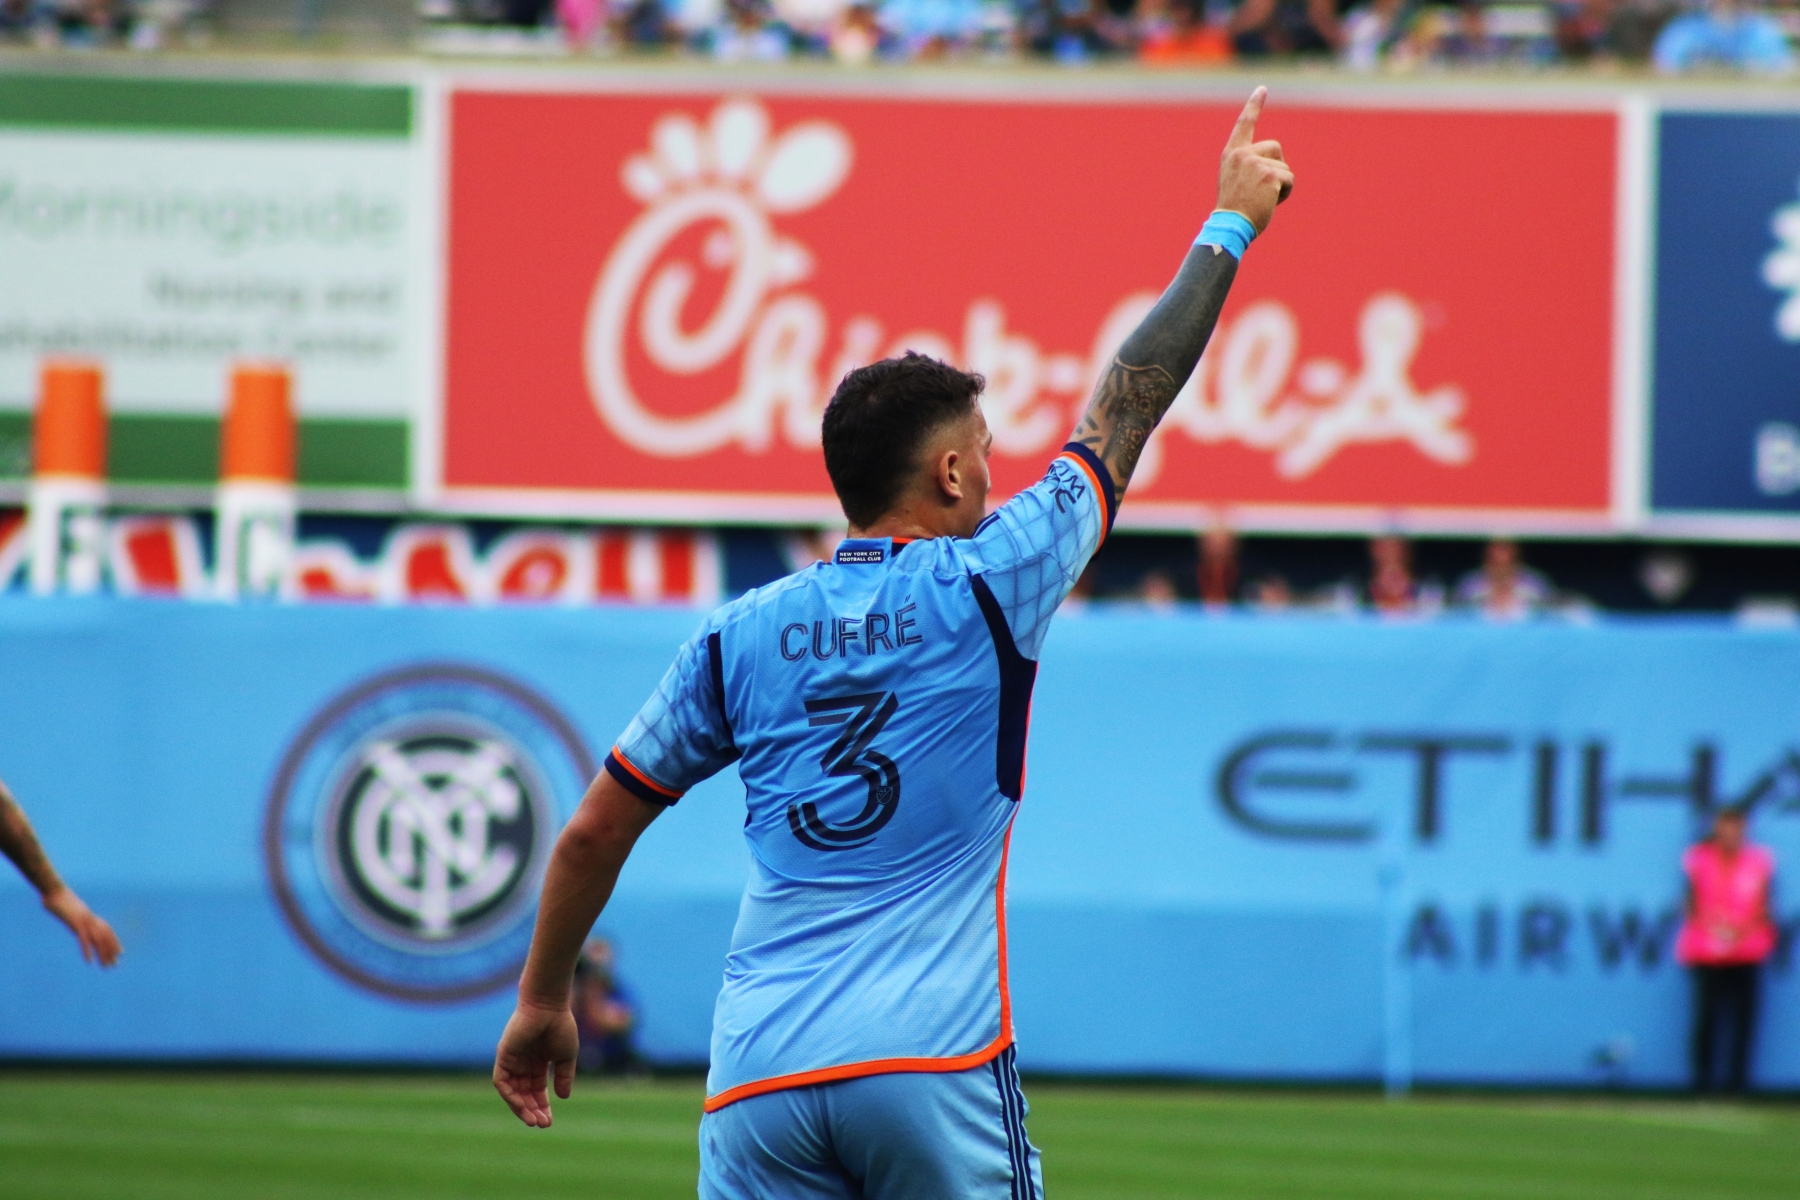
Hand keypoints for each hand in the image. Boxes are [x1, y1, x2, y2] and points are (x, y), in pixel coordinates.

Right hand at [42, 886, 120, 966]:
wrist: (54, 891)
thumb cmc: (59, 899)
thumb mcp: (70, 910)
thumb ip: (75, 917)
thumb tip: (75, 922)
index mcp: (90, 916)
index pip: (106, 930)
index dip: (113, 941)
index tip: (120, 952)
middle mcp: (91, 919)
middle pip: (105, 937)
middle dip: (111, 950)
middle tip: (116, 964)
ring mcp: (85, 920)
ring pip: (98, 939)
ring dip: (103, 953)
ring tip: (106, 966)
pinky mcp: (76, 922)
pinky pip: (84, 939)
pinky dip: (87, 950)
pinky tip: (89, 961)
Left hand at [494, 998, 579, 1127]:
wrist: (548, 1006)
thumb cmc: (560, 1025)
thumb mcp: (566, 1056)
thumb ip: (564, 1076)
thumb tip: (563, 1098)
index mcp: (537, 1064)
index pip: (536, 1091)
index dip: (542, 1106)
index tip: (549, 1121)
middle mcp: (522, 1064)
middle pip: (524, 1094)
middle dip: (532, 1111)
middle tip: (542, 1124)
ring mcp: (512, 1061)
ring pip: (512, 1092)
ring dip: (521, 1108)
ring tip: (532, 1120)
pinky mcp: (503, 1057)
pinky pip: (502, 1082)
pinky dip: (510, 1096)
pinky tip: (521, 1105)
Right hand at [1216, 87, 1293, 235]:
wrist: (1229, 225)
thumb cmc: (1234, 210)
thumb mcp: (1236, 181)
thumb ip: (1250, 167)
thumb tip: (1275, 169)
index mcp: (1232, 154)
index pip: (1244, 124)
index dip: (1254, 105)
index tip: (1262, 89)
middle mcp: (1243, 154)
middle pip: (1275, 148)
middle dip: (1277, 166)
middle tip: (1261, 190)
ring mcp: (1256, 162)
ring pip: (1284, 167)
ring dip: (1280, 184)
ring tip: (1261, 199)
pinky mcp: (1270, 174)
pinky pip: (1289, 179)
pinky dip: (1285, 193)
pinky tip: (1270, 202)